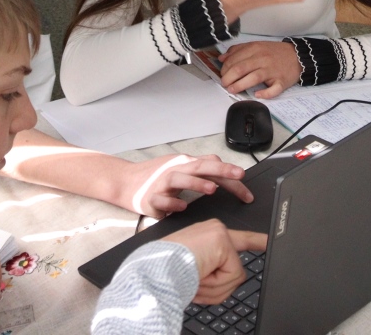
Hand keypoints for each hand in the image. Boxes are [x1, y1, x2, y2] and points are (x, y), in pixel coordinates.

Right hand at [112, 154, 253, 217]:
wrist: (125, 182)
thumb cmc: (156, 176)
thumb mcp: (181, 168)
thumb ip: (202, 169)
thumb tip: (226, 170)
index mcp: (185, 164)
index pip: (212, 165)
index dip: (229, 172)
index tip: (245, 180)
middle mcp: (175, 170)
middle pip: (200, 166)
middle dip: (221, 170)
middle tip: (239, 176)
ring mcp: (162, 183)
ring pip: (180, 179)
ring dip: (197, 184)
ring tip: (212, 189)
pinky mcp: (150, 198)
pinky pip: (162, 200)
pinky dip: (172, 203)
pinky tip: (181, 207)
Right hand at [163, 220, 268, 305]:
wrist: (154, 271)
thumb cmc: (168, 273)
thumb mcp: (197, 272)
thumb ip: (215, 273)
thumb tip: (233, 278)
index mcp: (209, 237)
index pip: (240, 239)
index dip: (257, 241)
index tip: (270, 241)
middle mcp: (216, 230)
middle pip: (235, 271)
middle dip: (218, 287)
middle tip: (197, 281)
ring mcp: (220, 233)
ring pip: (234, 276)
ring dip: (214, 287)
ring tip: (195, 276)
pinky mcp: (222, 241)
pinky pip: (232, 274)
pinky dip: (216, 283)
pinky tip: (200, 273)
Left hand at [219, 40, 301, 97]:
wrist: (298, 56)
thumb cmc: (274, 52)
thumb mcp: (256, 45)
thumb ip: (238, 50)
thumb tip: (222, 58)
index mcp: (255, 49)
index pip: (234, 59)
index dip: (224, 68)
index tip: (222, 74)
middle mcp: (263, 59)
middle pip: (241, 68)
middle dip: (228, 78)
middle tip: (224, 84)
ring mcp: (272, 70)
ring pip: (253, 78)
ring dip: (239, 85)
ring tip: (232, 90)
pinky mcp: (281, 81)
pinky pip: (273, 89)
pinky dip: (265, 93)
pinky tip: (257, 95)